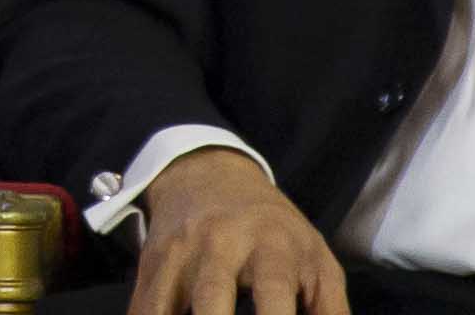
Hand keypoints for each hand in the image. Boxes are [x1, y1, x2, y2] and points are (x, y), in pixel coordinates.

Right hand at [126, 149, 346, 314]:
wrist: (209, 174)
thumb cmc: (276, 231)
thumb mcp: (316, 261)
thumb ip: (331, 312)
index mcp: (271, 247)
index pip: (273, 293)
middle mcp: (220, 244)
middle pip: (211, 297)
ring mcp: (179, 252)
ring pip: (165, 304)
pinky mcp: (150, 262)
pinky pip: (143, 306)